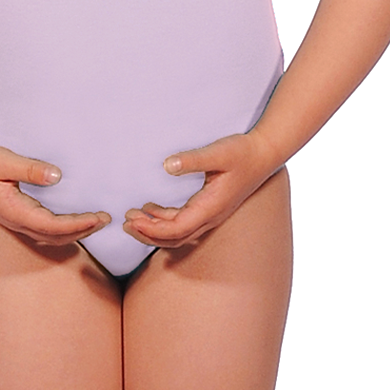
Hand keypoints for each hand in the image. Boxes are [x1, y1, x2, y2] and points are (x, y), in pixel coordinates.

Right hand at [0, 140, 111, 246]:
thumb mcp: (4, 161)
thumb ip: (30, 169)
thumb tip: (57, 176)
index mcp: (14, 212)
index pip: (53, 225)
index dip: (78, 224)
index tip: (99, 217)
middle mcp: (16, 221)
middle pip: (55, 236)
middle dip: (83, 230)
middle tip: (106, 219)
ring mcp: (15, 220)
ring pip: (50, 236)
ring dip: (74, 231)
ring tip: (96, 221)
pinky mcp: (16, 214)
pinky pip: (44, 228)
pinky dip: (63, 228)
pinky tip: (73, 219)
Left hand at [122, 131, 280, 249]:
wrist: (264, 153)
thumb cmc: (242, 152)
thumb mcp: (217, 152)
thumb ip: (192, 159)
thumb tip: (166, 165)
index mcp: (211, 207)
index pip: (177, 228)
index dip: (152, 229)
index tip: (132, 220)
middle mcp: (211, 216)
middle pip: (175, 237)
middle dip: (148, 234)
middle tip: (125, 223)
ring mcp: (211, 214)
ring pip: (179, 232)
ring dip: (155, 228)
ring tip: (133, 217)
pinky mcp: (210, 208)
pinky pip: (184, 223)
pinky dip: (165, 220)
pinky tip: (152, 208)